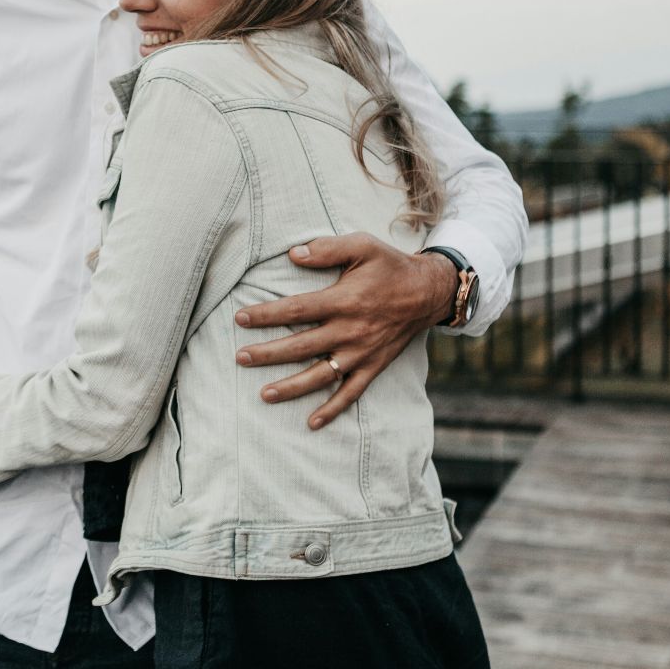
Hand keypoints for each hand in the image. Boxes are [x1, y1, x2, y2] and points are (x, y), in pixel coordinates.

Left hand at [233, 233, 455, 429]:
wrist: (429, 292)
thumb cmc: (390, 266)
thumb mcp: (363, 245)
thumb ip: (327, 249)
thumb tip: (293, 254)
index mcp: (344, 300)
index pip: (296, 310)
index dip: (266, 315)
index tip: (240, 318)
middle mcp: (351, 330)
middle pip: (302, 346)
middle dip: (268, 353)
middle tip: (240, 358)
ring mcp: (362, 353)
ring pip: (321, 375)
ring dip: (292, 387)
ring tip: (264, 394)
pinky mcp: (373, 366)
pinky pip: (351, 393)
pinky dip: (332, 409)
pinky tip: (312, 422)